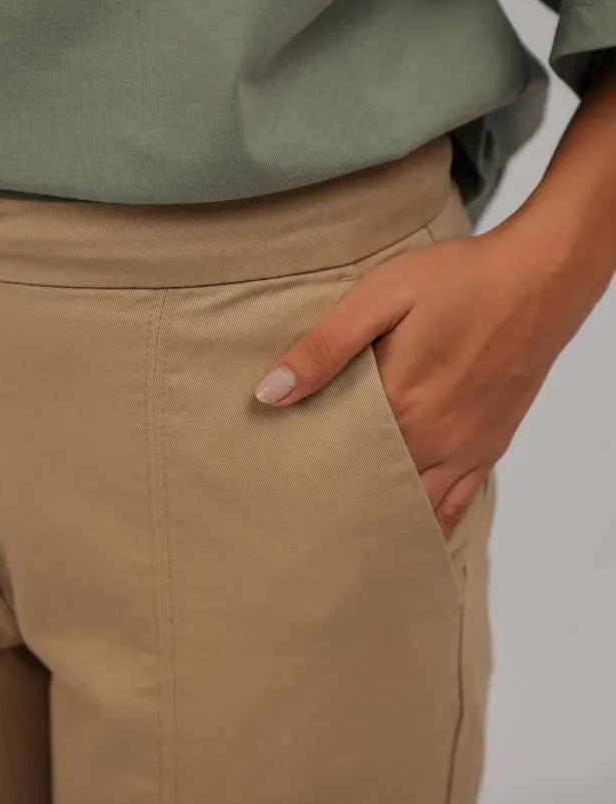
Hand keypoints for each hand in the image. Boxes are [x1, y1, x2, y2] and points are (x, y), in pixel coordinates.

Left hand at [253, 222, 595, 537]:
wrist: (538, 281)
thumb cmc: (459, 280)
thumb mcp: (381, 295)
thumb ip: (326, 346)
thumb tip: (271, 393)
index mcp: (397, 403)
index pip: (334, 456)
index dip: (303, 465)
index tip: (275, 474)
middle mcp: (431, 440)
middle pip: (368, 487)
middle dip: (334, 496)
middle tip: (299, 505)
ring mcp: (463, 451)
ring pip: (411, 508)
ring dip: (378, 518)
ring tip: (343, 527)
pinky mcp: (487, 449)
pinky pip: (456, 506)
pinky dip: (428, 524)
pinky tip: (406, 529)